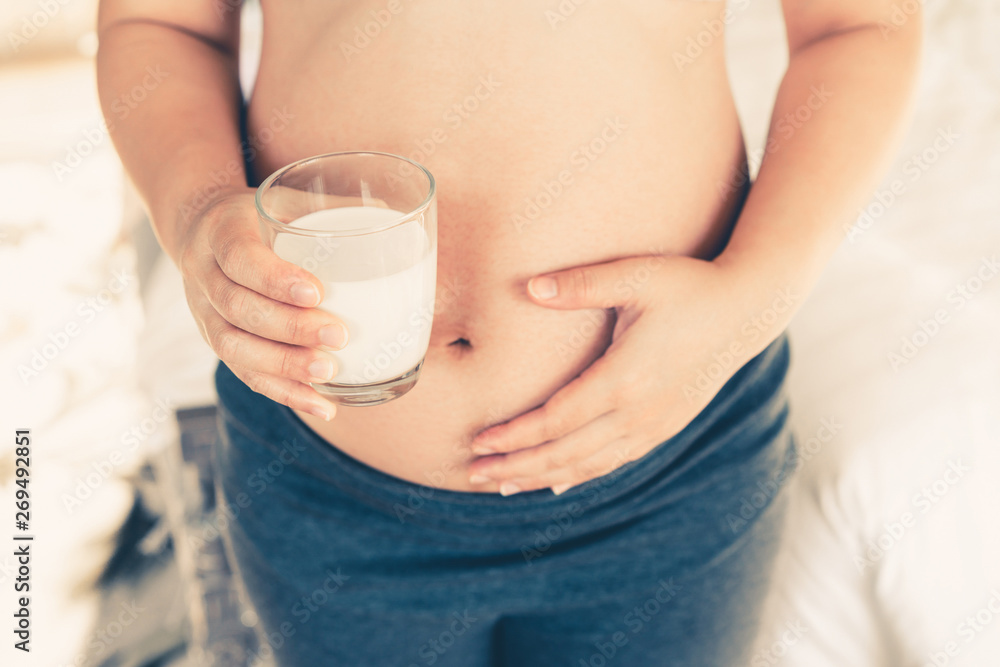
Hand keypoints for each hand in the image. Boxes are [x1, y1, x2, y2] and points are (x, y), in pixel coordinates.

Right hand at [176, 189, 348, 419]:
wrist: (204, 233)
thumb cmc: (261, 217)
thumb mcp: (286, 200)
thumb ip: (330, 208)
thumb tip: (395, 219)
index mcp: (220, 231)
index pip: (239, 257)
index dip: (274, 279)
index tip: (317, 292)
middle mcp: (203, 275)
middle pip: (237, 309)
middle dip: (290, 328)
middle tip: (338, 335)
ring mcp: (205, 314)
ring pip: (235, 348)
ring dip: (284, 366)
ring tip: (329, 374)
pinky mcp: (219, 343)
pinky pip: (246, 375)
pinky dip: (286, 393)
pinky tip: (322, 405)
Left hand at [466, 253, 791, 494]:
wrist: (747, 312)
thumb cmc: (689, 288)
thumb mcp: (636, 276)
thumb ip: (581, 284)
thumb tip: (529, 287)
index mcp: (626, 378)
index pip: (556, 420)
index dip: (515, 435)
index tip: (479, 442)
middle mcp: (639, 413)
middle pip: (566, 453)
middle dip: (517, 467)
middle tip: (474, 474)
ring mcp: (654, 426)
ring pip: (589, 466)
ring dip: (543, 478)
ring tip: (504, 487)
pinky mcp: (664, 428)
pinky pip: (614, 462)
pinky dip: (580, 476)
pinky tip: (557, 483)